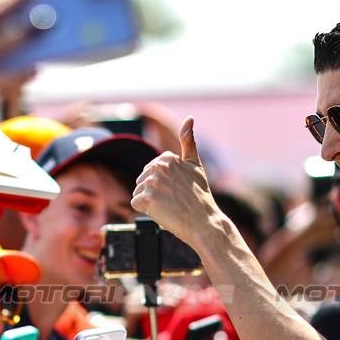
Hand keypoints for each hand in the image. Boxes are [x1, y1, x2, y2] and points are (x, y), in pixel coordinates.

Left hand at [131, 115, 219, 244]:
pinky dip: (145, 210)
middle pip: (142, 180)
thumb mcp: (195, 165)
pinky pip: (135, 203)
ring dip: (149, 201)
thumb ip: (188, 141)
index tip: (178, 189)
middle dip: (154, 191)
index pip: (152, 170)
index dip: (163, 183)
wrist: (203, 222)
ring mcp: (151, 183)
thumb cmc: (200, 196)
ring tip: (169, 206)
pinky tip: (161, 211)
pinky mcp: (145, 199)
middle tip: (174, 199)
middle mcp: (158, 167)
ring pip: (138, 191)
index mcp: (167, 157)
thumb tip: (189, 118)